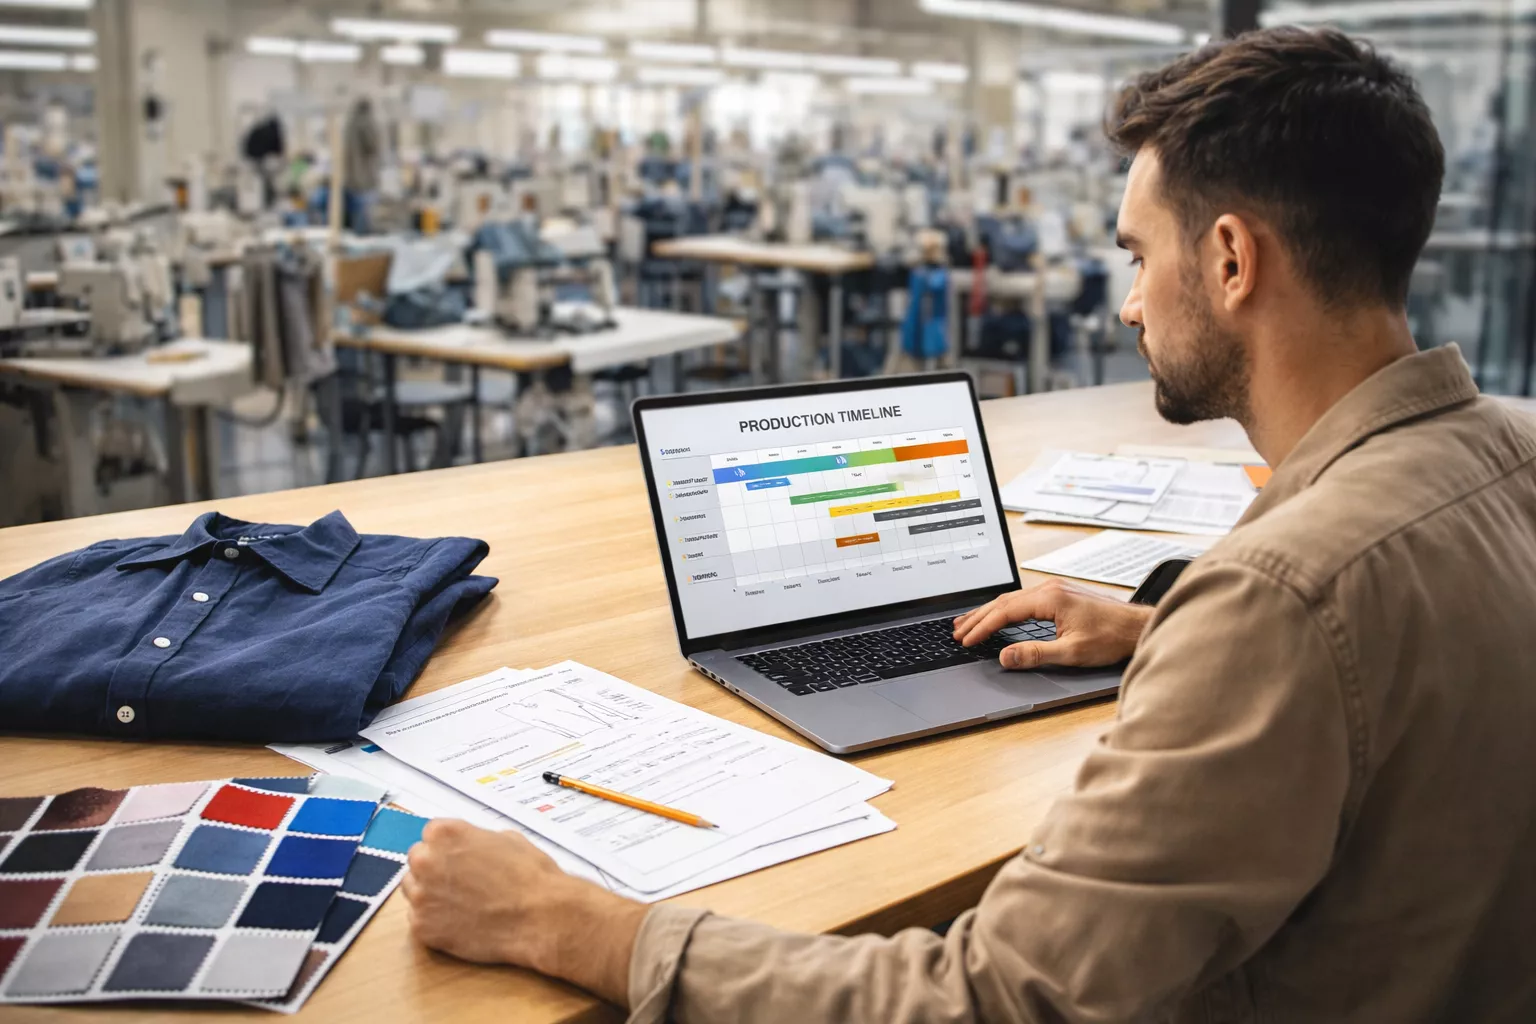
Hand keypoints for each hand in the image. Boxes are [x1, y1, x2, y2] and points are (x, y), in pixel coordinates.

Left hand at [402, 818, 648, 1005]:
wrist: (539, 916)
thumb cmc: (530, 876)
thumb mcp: (506, 839)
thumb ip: (475, 840)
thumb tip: (468, 848)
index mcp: (444, 833)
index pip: (430, 835)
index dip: (448, 848)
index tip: (459, 858)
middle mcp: (426, 861)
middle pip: (417, 861)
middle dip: (435, 869)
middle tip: (460, 882)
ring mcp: (421, 896)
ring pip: (413, 891)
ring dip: (430, 894)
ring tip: (461, 903)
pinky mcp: (422, 928)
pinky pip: (418, 920)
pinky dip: (435, 922)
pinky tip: (460, 921)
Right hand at [953, 578, 1151, 668]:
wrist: (1137, 627)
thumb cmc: (1111, 638)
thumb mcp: (1071, 652)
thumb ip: (1035, 654)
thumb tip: (1005, 656)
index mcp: (1049, 598)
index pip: (1004, 612)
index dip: (982, 627)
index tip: (966, 640)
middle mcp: (1050, 588)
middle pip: (1003, 602)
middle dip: (978, 618)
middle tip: (958, 632)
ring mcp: (1055, 589)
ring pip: (1012, 599)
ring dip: (989, 612)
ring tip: (969, 623)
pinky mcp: (1060, 594)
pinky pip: (1023, 599)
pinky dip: (1005, 609)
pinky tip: (999, 615)